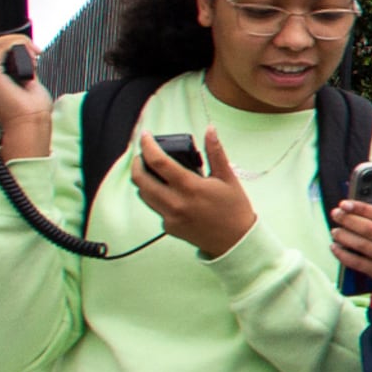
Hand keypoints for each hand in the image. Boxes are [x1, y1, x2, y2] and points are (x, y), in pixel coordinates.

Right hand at [0, 11, 51, 155]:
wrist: (29, 123)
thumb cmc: (27, 108)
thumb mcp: (17, 80)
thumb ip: (11, 64)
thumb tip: (20, 49)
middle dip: (14, 42)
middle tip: (36, 52)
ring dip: (21, 44)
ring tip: (36, 56)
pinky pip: (4, 47)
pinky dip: (20, 46)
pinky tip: (31, 57)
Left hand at [130, 128, 258, 259]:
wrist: (235, 241)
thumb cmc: (234, 209)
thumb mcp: (228, 178)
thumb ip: (216, 152)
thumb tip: (210, 129)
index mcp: (190, 187)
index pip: (158, 162)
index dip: (147, 145)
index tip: (145, 135)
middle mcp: (175, 203)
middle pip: (140, 179)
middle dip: (137, 162)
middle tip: (143, 154)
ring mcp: (169, 217)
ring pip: (143, 194)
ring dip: (143, 179)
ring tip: (153, 171)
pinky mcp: (168, 227)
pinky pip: (154, 207)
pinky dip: (156, 196)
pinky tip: (169, 192)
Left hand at [329, 194, 371, 301]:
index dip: (362, 208)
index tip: (346, 203)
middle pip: (369, 229)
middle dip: (349, 220)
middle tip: (336, 213)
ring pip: (362, 245)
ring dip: (345, 237)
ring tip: (335, 230)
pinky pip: (358, 263)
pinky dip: (344, 255)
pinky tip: (335, 249)